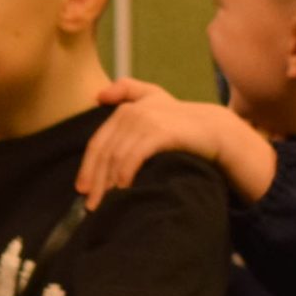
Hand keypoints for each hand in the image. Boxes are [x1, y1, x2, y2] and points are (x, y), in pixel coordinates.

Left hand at [75, 79, 234, 208]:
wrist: (213, 129)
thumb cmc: (180, 119)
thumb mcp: (153, 97)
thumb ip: (127, 90)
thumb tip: (98, 96)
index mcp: (124, 110)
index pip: (98, 143)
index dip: (87, 168)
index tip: (81, 190)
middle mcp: (131, 112)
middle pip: (104, 153)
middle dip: (95, 181)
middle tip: (91, 206)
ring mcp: (145, 121)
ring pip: (116, 157)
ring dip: (108, 183)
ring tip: (106, 204)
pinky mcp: (160, 132)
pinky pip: (134, 156)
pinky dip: (125, 173)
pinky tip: (123, 189)